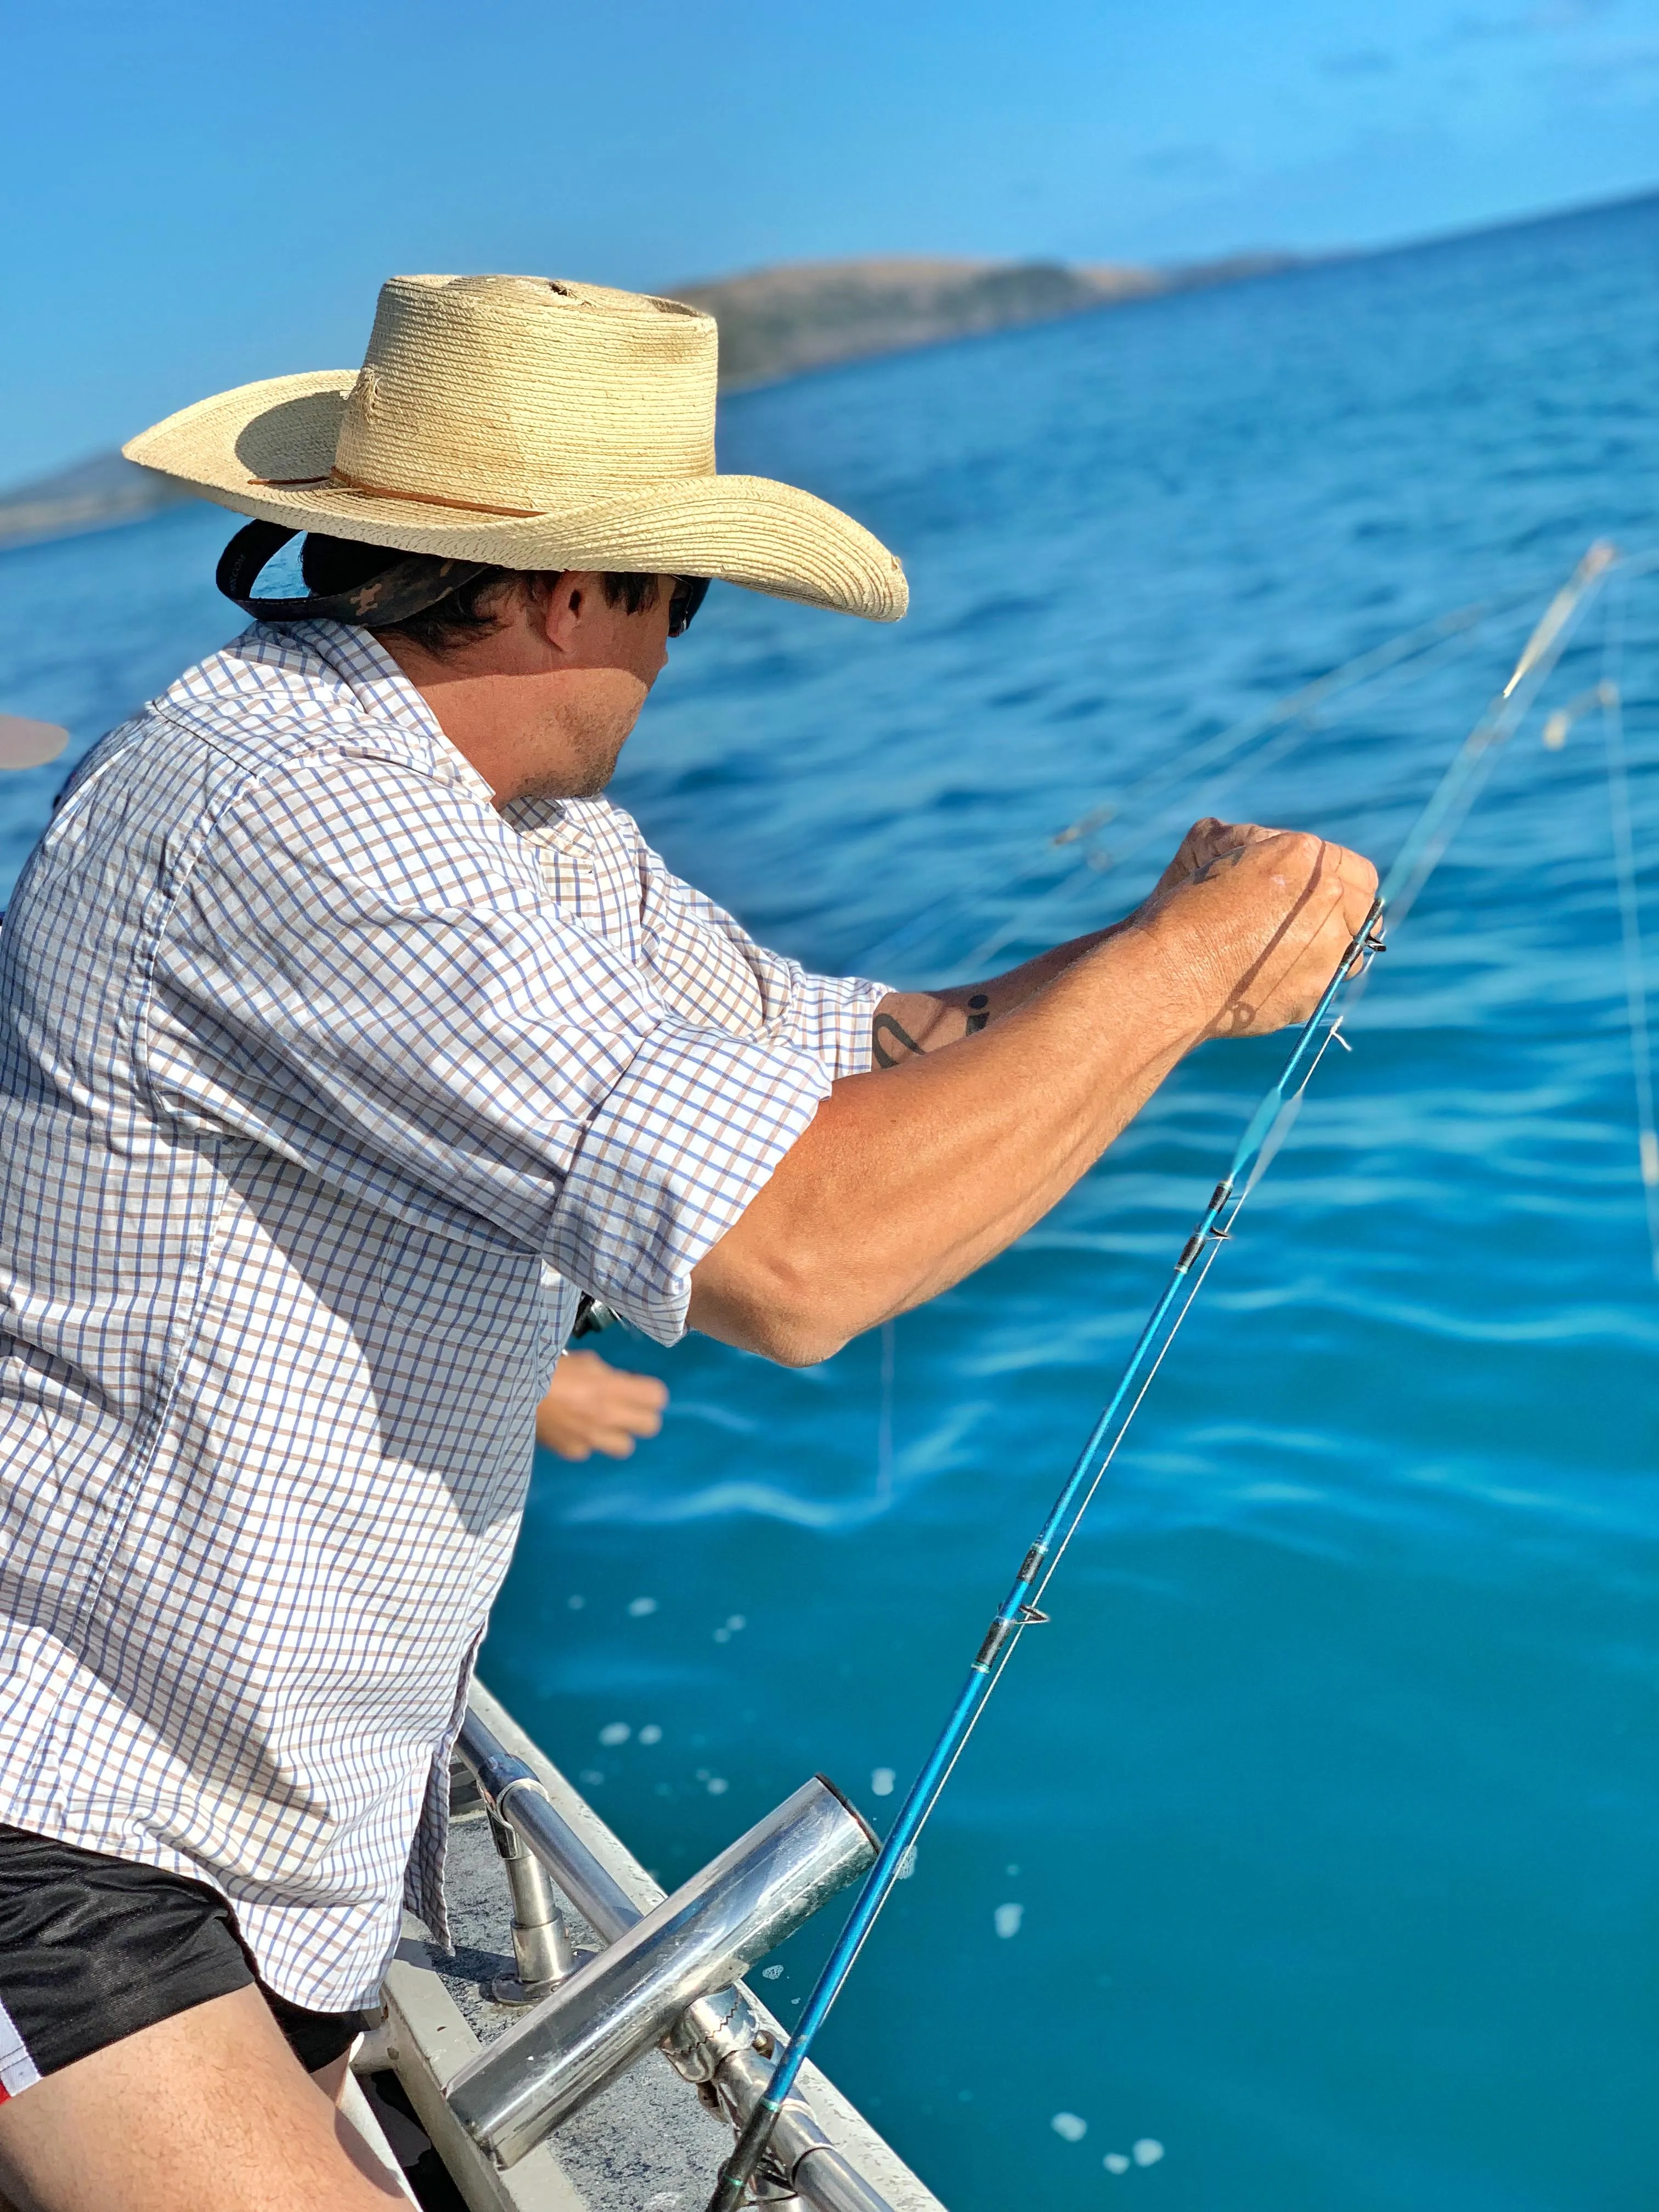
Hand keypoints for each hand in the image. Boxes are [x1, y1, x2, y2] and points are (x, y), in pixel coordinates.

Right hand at [535, 1350, 667, 1460]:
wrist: (511, 1390)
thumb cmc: (548, 1366)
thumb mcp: (586, 1361)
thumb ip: (609, 1376)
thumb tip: (620, 1384)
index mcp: (613, 1389)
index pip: (658, 1397)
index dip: (650, 1392)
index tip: (638, 1388)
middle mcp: (608, 1417)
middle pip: (651, 1426)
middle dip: (641, 1415)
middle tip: (626, 1406)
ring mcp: (591, 1439)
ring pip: (625, 1447)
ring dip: (617, 1434)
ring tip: (600, 1422)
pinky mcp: (572, 1451)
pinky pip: (589, 1450)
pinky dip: (584, 1441)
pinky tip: (570, 1428)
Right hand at [1148, 818, 1377, 1037]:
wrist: (1171, 971)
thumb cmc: (1184, 910)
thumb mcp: (1211, 851)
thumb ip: (1250, 842)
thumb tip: (1261, 846)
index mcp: (1306, 857)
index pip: (1359, 873)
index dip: (1344, 887)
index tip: (1330, 901)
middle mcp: (1329, 898)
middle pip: (1364, 912)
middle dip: (1344, 920)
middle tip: (1314, 930)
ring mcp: (1328, 948)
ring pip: (1351, 955)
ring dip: (1329, 956)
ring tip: (1287, 960)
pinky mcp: (1317, 991)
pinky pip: (1324, 989)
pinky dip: (1304, 988)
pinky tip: (1270, 983)